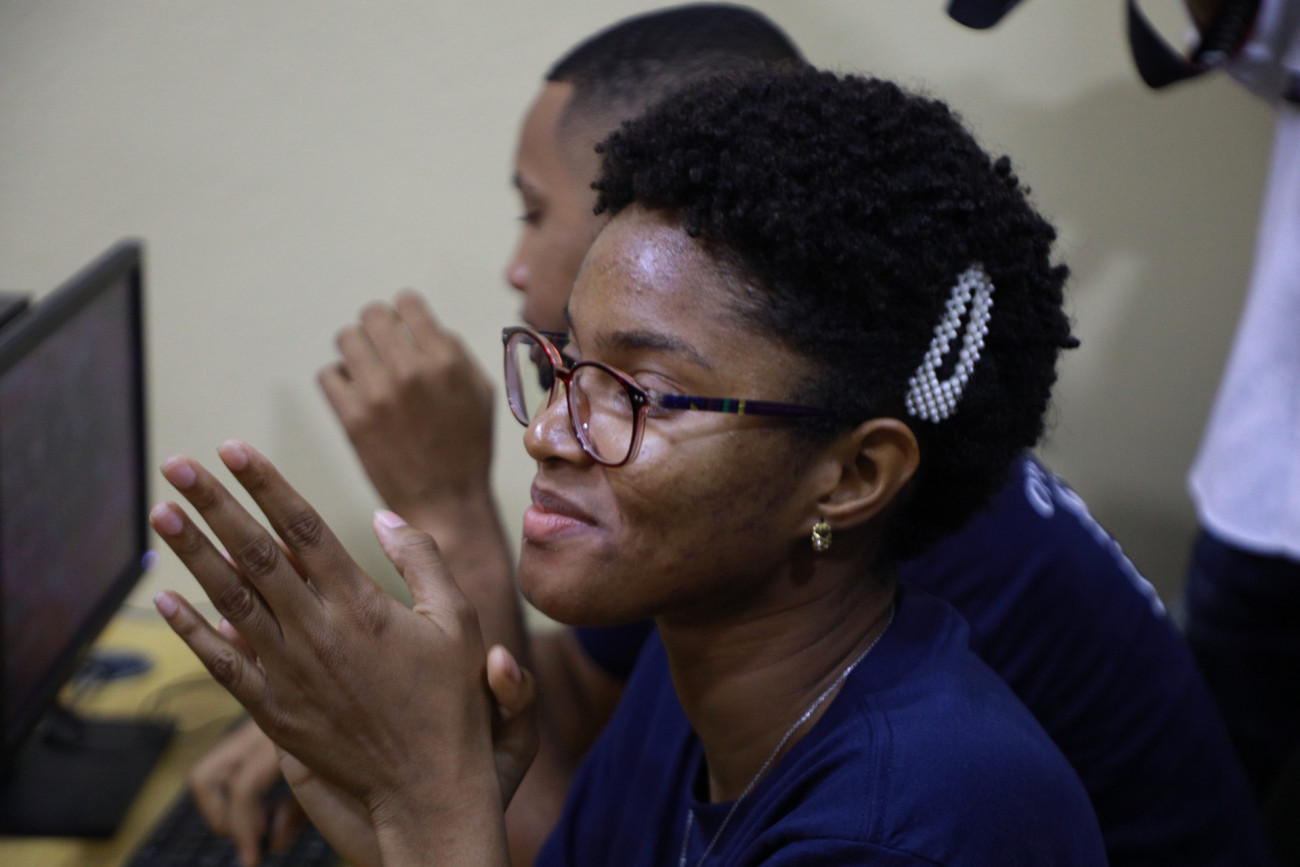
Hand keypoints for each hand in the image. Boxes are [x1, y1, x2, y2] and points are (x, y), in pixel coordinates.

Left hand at [150, 441, 514, 863]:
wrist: (427, 787)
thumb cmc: (450, 701)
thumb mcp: (457, 620)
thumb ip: (421, 560)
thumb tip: (381, 517)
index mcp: (360, 603)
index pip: (303, 528)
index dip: (267, 484)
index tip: (236, 449)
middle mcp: (316, 631)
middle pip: (255, 553)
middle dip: (213, 504)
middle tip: (178, 466)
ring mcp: (289, 671)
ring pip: (229, 600)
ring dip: (193, 553)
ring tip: (161, 514)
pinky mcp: (273, 710)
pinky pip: (221, 663)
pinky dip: (190, 630)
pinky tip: (165, 598)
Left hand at [319, 291, 494, 528]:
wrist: (446, 500)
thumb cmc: (467, 447)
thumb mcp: (480, 391)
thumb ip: (454, 352)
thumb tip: (423, 327)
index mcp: (446, 360)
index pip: (407, 303)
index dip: (403, 310)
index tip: (402, 322)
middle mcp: (410, 370)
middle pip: (371, 316)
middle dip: (376, 326)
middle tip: (381, 345)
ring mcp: (377, 393)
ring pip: (345, 339)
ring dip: (355, 349)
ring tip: (366, 368)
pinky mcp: (352, 417)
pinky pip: (328, 375)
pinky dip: (340, 379)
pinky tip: (356, 393)